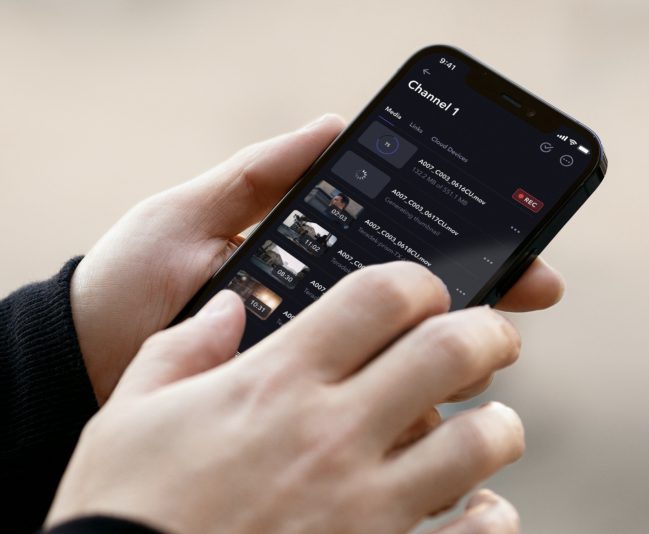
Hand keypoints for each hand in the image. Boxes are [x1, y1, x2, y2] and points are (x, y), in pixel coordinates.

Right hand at [48, 263, 523, 532]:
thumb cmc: (123, 513)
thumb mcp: (130, 414)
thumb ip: (182, 348)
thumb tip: (226, 308)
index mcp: (277, 382)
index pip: (380, 296)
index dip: (418, 282)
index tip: (425, 294)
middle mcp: (332, 434)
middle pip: (451, 351)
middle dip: (488, 332)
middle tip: (490, 336)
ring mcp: (365, 505)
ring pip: (481, 441)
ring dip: (498, 426)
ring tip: (489, 425)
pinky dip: (492, 515)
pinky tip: (481, 507)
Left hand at [70, 113, 563, 403]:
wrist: (82, 355)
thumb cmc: (134, 278)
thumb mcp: (192, 211)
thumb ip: (262, 172)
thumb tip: (335, 123)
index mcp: (312, 272)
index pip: (399, 262)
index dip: (463, 253)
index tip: (518, 249)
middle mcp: (323, 327)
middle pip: (420, 320)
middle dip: (483, 307)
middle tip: (525, 294)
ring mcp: (314, 379)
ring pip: (405, 377)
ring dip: (457, 362)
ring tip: (487, 350)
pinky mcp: (297, 424)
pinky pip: (363, 428)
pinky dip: (409, 421)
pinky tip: (438, 411)